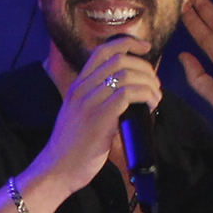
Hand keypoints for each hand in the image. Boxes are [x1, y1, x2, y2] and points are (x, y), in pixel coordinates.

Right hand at [35, 34, 160, 194]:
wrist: (57, 169)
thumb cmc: (72, 147)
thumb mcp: (80, 115)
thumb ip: (97, 101)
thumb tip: (127, 96)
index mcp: (77, 85)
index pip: (102, 51)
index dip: (127, 43)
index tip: (145, 48)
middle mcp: (81, 89)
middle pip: (119, 59)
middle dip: (144, 67)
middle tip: (155, 83)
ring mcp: (89, 102)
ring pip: (125, 75)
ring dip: (148, 83)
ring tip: (156, 97)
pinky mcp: (99, 118)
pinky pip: (127, 94)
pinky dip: (145, 96)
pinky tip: (151, 105)